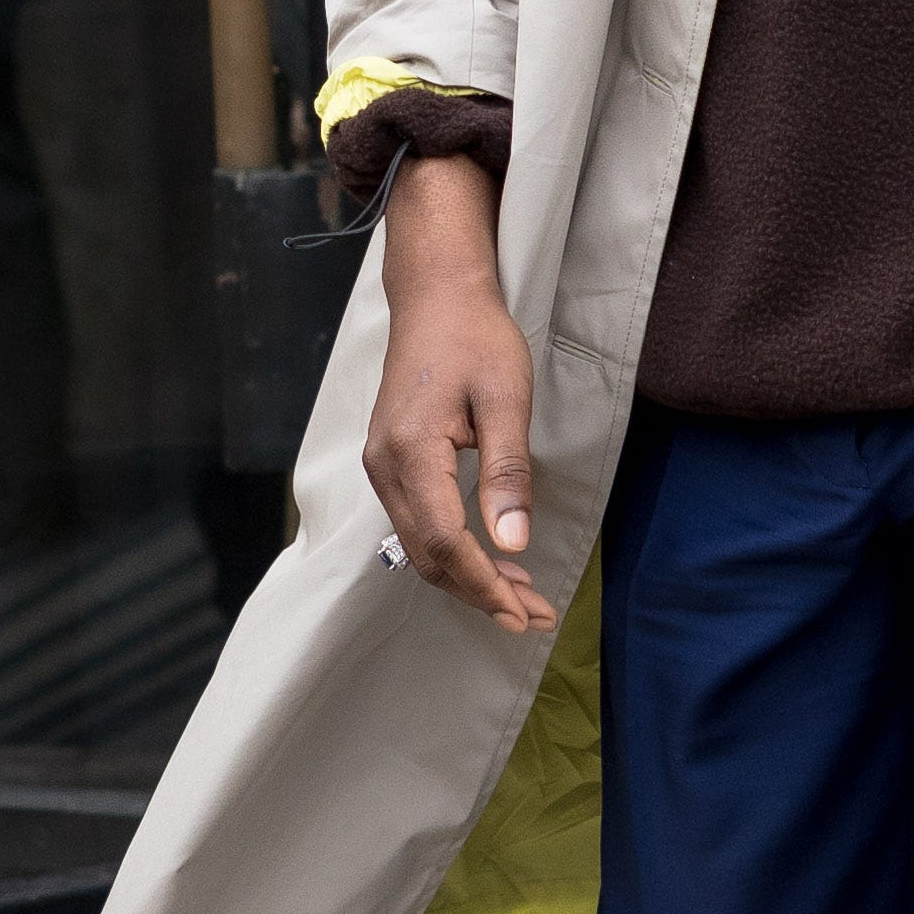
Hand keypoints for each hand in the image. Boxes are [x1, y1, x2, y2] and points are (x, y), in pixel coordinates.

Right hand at [361, 155, 556, 635]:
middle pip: (429, 555)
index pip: (447, 542)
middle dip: (481, 593)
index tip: (522, 610)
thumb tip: (514, 542)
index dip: (484, 583)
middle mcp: (384, 467)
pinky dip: (455, 552)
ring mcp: (381, 467)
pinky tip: (492, 560)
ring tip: (521, 599)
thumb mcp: (506, 400)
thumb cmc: (476, 338)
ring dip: (469, 578)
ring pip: (421, 546)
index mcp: (410, 453)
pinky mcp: (389, 462)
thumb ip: (507, 473)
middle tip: (532, 617)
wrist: (435, 297)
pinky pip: (418, 524)